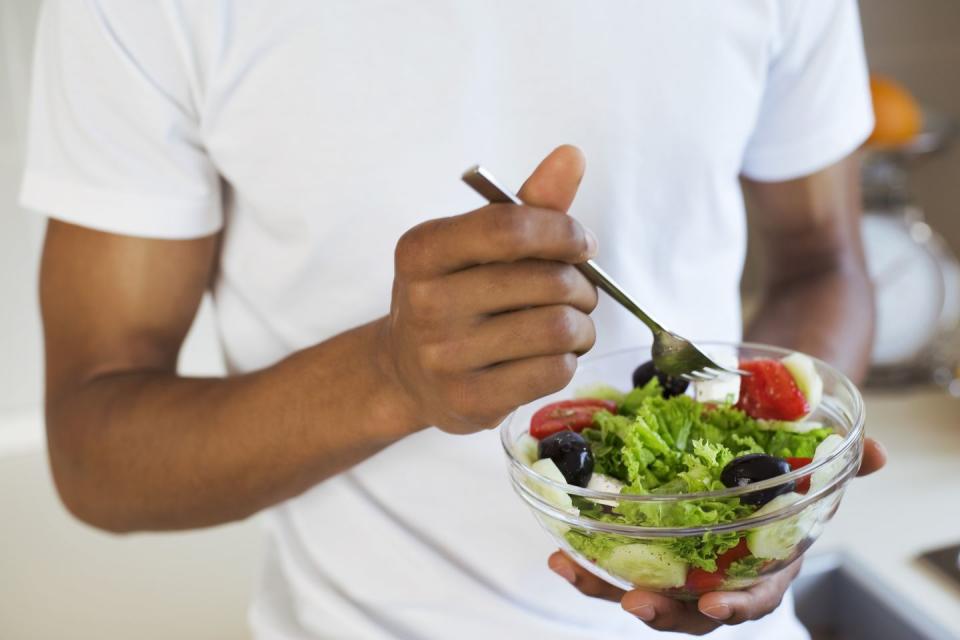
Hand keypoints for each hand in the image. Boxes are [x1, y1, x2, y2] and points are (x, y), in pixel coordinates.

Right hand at [379, 145, 598, 434]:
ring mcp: (444, 357)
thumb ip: (527, 205)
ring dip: (582, 325)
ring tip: (571, 324)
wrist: (407, 373)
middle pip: (546, 281)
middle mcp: (425, 303)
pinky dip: (567, 359)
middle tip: (578, 292)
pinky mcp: (468, 401)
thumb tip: (571, 155)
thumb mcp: (474, 246)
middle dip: (581, 284)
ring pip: (557, 329)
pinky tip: (551, 355)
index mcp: (422, 251)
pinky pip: (553, 371)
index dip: (562, 231)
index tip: (581, 243)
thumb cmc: (453, 297)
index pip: (509, 228)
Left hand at [548, 438, 886, 634]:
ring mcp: (676, 565)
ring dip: (603, 585)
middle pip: (687, 609)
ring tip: (568, 567)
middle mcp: (716, 575)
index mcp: (762, 567)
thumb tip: (875, 452)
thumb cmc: (784, 479)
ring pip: (641, 589)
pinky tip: (558, 549)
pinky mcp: (645, 547)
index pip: (754, 597)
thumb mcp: (815, 472)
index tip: (712, 606)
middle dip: (659, 612)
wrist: (754, 466)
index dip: (736, 607)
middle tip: (632, 602)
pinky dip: (588, 560)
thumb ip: (842, 466)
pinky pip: (615, 563)